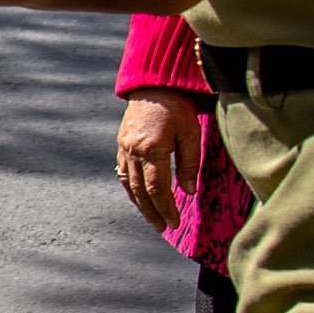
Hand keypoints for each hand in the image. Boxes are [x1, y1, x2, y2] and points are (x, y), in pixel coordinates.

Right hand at [116, 88, 205, 230]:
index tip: (175, 224)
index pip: (158, 188)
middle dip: (153, 212)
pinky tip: (139, 197)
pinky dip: (132, 189)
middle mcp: (133, 152)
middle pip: (141, 191)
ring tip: (152, 219)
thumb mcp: (191, 133)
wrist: (153, 84)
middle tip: (164, 228)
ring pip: (129, 184)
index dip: (166, 208)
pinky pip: (124, 173)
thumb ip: (190, 163)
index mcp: (152, 149)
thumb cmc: (177, 107)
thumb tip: (189, 191)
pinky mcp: (122, 145)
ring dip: (140, 204)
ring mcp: (124, 149)